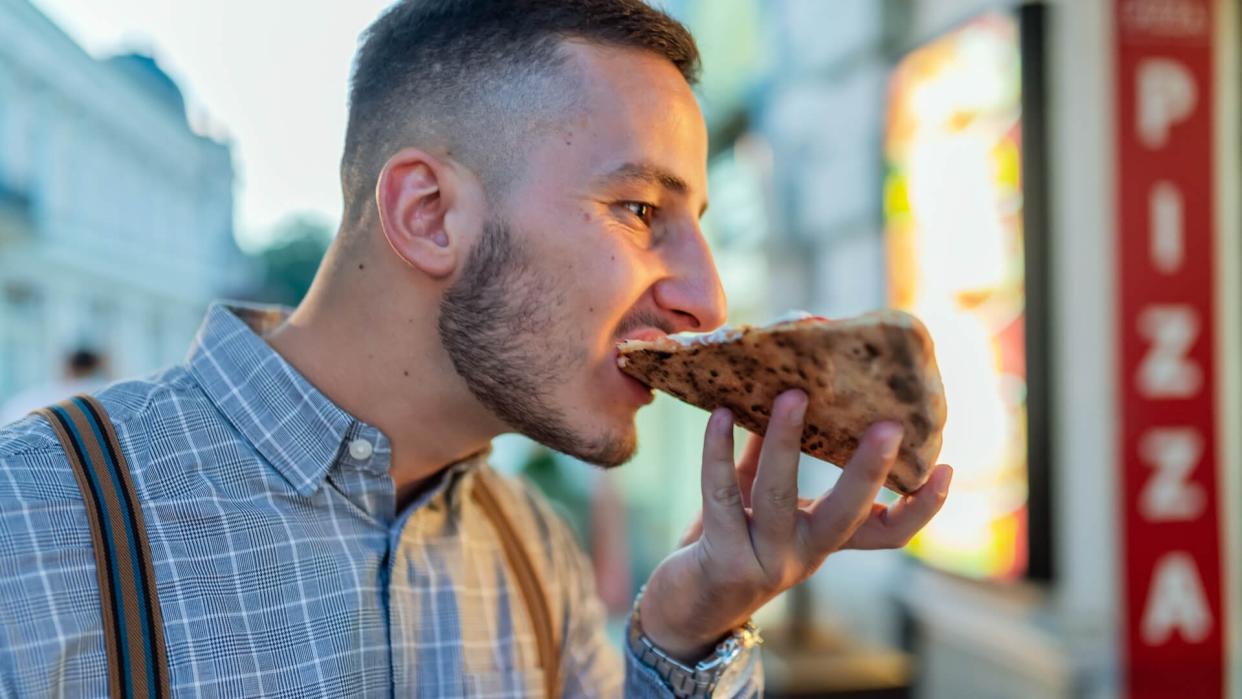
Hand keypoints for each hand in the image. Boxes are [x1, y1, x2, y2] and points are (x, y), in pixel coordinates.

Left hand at [638, 390, 952, 661]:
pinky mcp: (724, 562)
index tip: (946, 468)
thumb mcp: (755, 497)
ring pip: (779, 494)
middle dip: (869, 470)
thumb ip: (770, 456)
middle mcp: (804, 557)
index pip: (889, 533)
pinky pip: (721, 495)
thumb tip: (788, 390)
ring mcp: (767, 563)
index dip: (921, 508)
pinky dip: (718, 450)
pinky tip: (721, 415)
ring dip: (785, 439)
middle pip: (850, 515)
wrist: (678, 609)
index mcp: (823, 540)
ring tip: (792, 393)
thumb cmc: (723, 542)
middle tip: (888, 425)